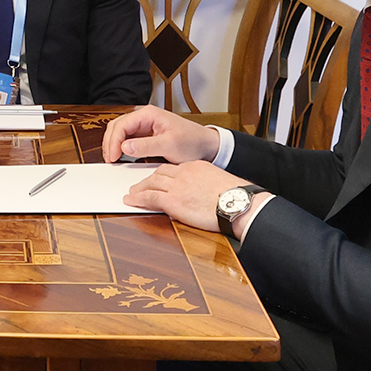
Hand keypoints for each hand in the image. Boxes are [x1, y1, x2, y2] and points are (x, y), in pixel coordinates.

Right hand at [101, 105, 219, 163]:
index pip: (122, 125)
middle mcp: (144, 117)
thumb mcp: (169, 145)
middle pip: (117, 127)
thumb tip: (125, 147)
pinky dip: (121, 148)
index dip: (114, 141)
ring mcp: (144, 126)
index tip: (113, 157)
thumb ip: (146, 145)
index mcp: (148, 114)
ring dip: (114, 145)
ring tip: (113, 159)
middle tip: (110, 160)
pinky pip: (128, 139)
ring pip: (120, 132)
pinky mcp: (146, 135)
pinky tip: (121, 157)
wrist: (206, 146)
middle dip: (110, 142)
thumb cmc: (192, 141)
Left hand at [125, 159, 243, 232]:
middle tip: (139, 184)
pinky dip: (138, 199)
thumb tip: (202, 194)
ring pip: (151, 183)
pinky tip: (130, 201)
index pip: (173, 168)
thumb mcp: (219, 183)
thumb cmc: (236, 198)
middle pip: (159, 173)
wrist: (239, 203)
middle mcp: (184, 173)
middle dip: (147, 179)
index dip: (162, 174)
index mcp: (196, 167)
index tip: (158, 178)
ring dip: (139, 188)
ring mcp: (177, 186)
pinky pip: (149, 198)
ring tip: (132, 192)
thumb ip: (206, 184)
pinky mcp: (173, 201)